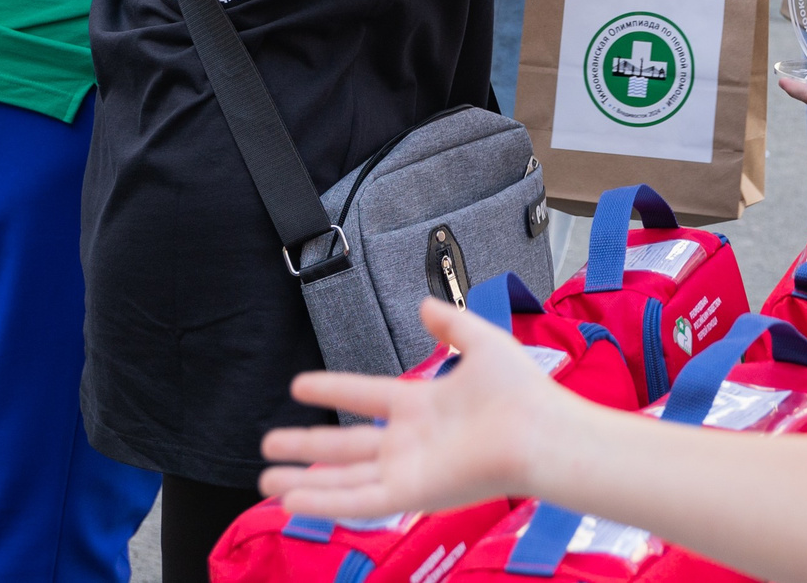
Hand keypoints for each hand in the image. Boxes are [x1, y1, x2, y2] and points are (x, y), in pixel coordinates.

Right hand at [259, 298, 569, 515]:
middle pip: (346, 446)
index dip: (332, 391)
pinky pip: (358, 501)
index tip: (299, 385)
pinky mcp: (411, 494)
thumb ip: (450, 324)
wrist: (541, 431)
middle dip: (306, 447)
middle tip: (268, 444)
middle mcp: (410, 441)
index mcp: (423, 405)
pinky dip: (323, 502)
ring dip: (304, 480)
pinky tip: (291, 501)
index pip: (365, 397)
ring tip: (265, 479)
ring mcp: (408, 470)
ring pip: (343, 478)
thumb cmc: (522, 393)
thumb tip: (424, 304)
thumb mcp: (481, 342)